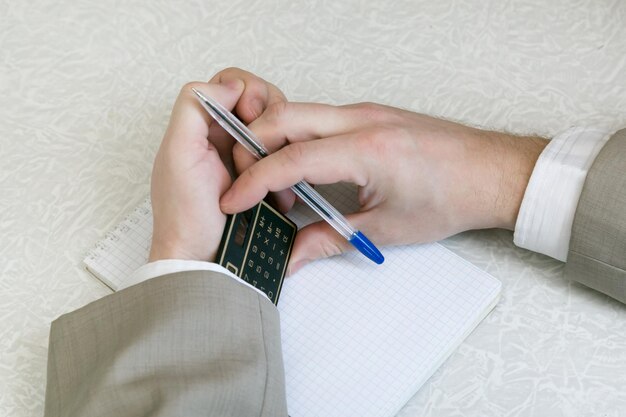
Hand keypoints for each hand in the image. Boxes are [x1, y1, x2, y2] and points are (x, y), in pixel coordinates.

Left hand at [149, 68, 285, 261]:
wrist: (204, 258)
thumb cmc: (186, 214)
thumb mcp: (178, 153)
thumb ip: (194, 107)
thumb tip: (231, 84)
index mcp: (203, 123)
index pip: (234, 82)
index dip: (249, 92)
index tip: (251, 118)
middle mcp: (226, 135)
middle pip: (262, 102)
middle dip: (270, 122)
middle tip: (262, 152)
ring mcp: (248, 156)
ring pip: (278, 129)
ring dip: (282, 147)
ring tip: (271, 176)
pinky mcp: (266, 176)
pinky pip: (287, 157)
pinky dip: (289, 168)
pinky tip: (281, 189)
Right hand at [220, 102, 546, 272]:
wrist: (492, 172)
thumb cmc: (452, 196)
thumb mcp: (387, 228)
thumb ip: (329, 239)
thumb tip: (293, 255)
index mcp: (366, 148)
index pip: (291, 159)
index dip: (254, 182)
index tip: (233, 200)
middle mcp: (361, 119)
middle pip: (284, 118)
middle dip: (250, 147)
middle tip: (242, 183)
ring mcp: (365, 111)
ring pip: (299, 113)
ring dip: (275, 143)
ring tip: (275, 187)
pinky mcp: (369, 114)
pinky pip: (319, 118)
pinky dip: (298, 139)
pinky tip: (301, 170)